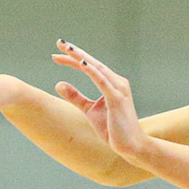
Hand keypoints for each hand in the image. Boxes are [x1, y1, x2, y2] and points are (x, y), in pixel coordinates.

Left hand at [52, 40, 148, 159]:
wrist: (131, 146)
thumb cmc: (113, 129)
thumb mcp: (89, 110)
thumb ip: (75, 97)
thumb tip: (58, 84)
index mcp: (111, 84)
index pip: (89, 67)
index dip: (73, 59)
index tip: (58, 53)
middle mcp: (117, 82)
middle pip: (92, 63)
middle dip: (75, 53)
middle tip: (59, 43)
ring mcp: (118, 89)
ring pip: (96, 68)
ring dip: (81, 58)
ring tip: (67, 49)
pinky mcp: (117, 99)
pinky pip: (102, 81)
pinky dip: (92, 71)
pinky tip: (81, 63)